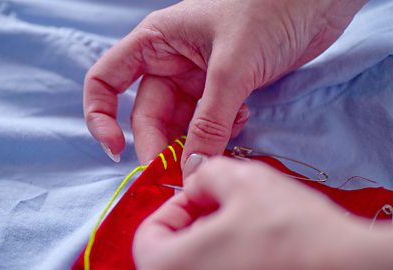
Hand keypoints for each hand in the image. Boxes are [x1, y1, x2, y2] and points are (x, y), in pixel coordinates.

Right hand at [83, 0, 365, 169]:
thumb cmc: (268, 9)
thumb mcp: (232, 67)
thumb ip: (209, 120)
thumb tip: (190, 168)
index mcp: (155, 42)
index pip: (106, 81)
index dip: (101, 116)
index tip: (116, 149)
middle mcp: (170, 62)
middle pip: (149, 114)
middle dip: (162, 144)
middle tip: (181, 172)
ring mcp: (197, 78)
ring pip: (181, 124)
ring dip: (196, 142)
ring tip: (222, 144)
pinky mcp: (225, 90)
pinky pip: (209, 124)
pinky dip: (221, 132)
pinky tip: (244, 120)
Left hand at [133, 157, 392, 269]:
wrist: (347, 267)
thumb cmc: (291, 229)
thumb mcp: (243, 180)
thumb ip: (206, 173)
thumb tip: (198, 181)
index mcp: (171, 266)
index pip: (149, 233)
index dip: (174, 206)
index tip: (200, 195)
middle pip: (173, 251)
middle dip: (195, 221)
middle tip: (223, 205)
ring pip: (198, 264)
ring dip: (214, 239)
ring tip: (246, 222)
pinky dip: (229, 258)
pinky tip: (258, 244)